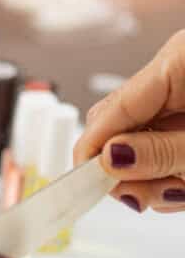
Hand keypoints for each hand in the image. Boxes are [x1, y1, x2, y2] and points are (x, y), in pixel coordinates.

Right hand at [75, 30, 184, 212]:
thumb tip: (107, 159)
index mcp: (179, 62)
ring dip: (154, 178)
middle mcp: (175, 74)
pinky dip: (171, 173)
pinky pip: (161, 146)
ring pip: (139, 143)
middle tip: (152, 195)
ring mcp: (183, 95)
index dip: (92, 152)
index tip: (82, 188)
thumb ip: (161, 152)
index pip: (112, 109)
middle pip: (119, 127)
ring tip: (184, 189)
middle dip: (127, 169)